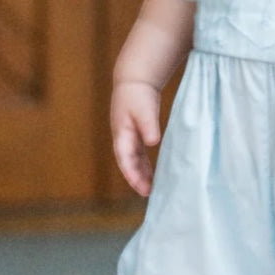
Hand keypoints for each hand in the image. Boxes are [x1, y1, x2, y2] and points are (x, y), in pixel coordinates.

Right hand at [111, 80, 161, 195]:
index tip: (140, 187)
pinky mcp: (135, 135)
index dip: (131, 174)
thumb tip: (153, 142)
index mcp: (121, 134)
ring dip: (140, 175)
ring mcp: (127, 138)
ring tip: (149, 190)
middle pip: (128, 163)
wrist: (134, 80)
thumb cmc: (137, 95)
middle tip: (147, 193)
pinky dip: (143, 166)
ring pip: (133, 161)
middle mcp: (122, 139)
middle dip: (136, 179)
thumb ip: (149, 126)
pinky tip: (151, 175)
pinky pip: (138, 156)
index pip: (124, 159)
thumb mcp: (144, 109)